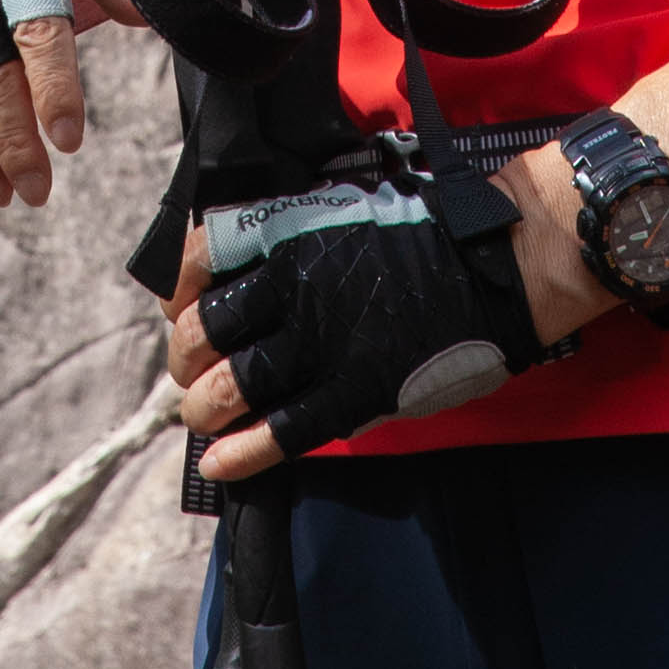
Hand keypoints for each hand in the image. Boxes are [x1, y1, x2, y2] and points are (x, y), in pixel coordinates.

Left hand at [158, 175, 547, 479]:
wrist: (490, 259)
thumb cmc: (423, 226)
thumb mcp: (341, 205)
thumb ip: (291, 229)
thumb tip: (246, 261)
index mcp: (287, 230)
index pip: (198, 256)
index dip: (177, 290)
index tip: (178, 307)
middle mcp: (292, 285)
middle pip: (205, 329)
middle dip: (185, 358)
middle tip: (190, 371)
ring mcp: (322, 341)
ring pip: (233, 385)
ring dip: (204, 408)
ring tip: (201, 416)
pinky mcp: (355, 390)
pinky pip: (282, 430)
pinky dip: (242, 452)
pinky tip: (219, 463)